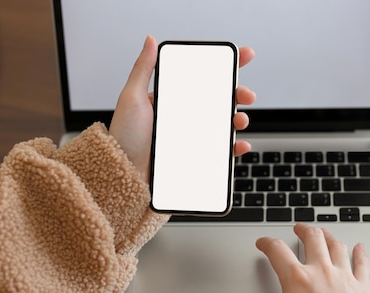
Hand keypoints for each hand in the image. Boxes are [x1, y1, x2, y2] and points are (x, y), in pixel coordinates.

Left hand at [109, 35, 255, 182]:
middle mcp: (185, 117)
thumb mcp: (132, 98)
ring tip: (239, 121)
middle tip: (246, 95)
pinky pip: (221, 151)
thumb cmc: (123, 138)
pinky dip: (234, 147)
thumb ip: (143, 68)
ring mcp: (192, 137)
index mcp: (173, 100)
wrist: (124, 174)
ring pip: (224, 124)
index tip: (244, 56)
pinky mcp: (197, 157)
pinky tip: (239, 144)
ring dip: (239, 119)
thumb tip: (151, 40)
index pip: (203, 78)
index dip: (226, 66)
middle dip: (239, 94)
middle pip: (220, 100)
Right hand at [212, 223, 369, 292]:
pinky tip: (361, 247)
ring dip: (329, 236)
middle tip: (298, 228)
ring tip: (324, 232)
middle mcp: (321, 271)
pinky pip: (363, 265)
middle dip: (304, 230)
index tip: (263, 242)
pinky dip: (361, 254)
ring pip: (337, 246)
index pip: (276, 250)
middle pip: (312, 238)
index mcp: (296, 279)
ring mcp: (344, 277)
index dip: (266, 242)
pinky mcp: (362, 288)